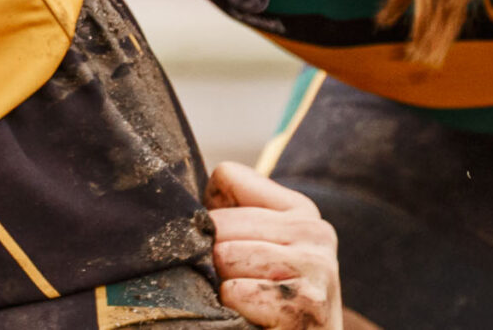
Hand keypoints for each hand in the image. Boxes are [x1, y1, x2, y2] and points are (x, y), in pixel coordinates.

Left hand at [208, 161, 341, 329]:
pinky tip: (249, 322)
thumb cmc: (267, 309)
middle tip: (226, 288)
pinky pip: (235, 292)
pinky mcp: (307, 303)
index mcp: (301, 210)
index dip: (211, 218)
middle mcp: (315, 231)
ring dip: (220, 287)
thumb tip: (176, 202)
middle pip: (219, 221)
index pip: (226, 177)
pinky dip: (231, 311)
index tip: (226, 252)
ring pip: (225, 255)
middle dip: (209, 259)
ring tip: (237, 306)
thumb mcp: (254, 253)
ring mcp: (317, 266)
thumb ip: (226, 219)